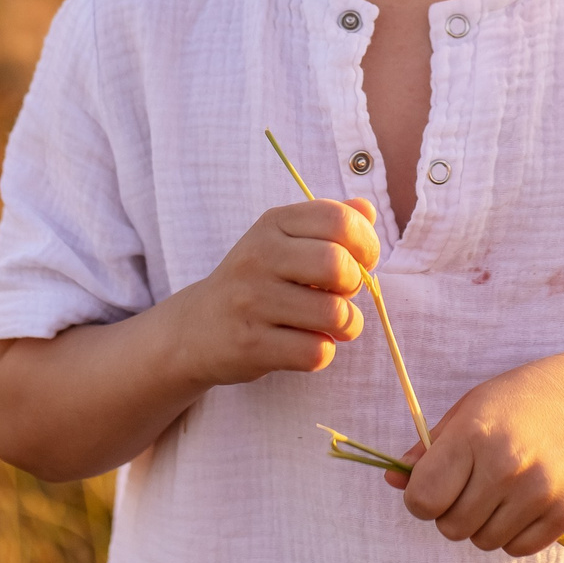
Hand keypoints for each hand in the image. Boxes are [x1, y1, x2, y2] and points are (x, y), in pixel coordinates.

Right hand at [176, 198, 379, 386]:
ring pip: (333, 314)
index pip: (338, 219)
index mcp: (272, 224)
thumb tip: (367, 210)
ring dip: (347, 324)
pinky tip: (308, 343)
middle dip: (355, 285)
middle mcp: (259, 258)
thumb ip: (327, 223)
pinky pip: (315, 352)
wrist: (196, 329)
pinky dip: (323, 351)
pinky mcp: (251, 345)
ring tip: (333, 324)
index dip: (365, 242)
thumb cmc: (255, 281)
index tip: (362, 260)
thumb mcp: (282, 241)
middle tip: (342, 294)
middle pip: (338, 266)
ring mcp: (252, 302)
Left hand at [388, 353, 563, 555]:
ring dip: (482, 524)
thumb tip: (392, 481)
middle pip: (451, 527)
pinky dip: (512, 533)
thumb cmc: (516, 402)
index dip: (420, 498)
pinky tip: (522, 501)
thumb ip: (427, 450)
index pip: (423, 499)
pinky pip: (516, 549)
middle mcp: (508, 466)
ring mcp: (539, 493)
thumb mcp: (467, 410)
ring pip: (483, 542)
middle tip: (470, 485)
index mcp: (475, 435)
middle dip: (451, 512)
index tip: (432, 486)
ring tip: (499, 490)